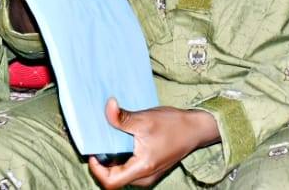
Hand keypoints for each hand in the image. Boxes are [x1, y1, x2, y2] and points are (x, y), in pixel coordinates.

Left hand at [88, 101, 220, 188]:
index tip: (93, 152)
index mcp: (142, 168)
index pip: (111, 182)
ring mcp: (148, 174)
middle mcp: (144, 177)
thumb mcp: (145, 119)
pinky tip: (120, 139)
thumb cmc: (173, 125)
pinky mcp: (149, 167)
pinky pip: (129, 167)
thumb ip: (123, 117)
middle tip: (98, 142)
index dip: (97, 170)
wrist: (195, 129)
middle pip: (115, 178)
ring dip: (112, 159)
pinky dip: (121, 156)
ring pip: (121, 173)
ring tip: (108, 138)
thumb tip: (108, 106)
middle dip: (103, 162)